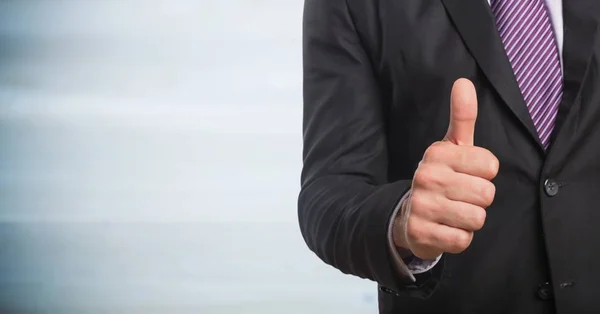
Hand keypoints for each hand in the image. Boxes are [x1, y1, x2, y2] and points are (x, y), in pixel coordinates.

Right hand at [393, 78, 499, 259]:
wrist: (408, 214)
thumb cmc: (440, 177)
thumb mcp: (451, 147)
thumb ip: (462, 116)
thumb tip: (464, 82)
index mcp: (437, 154)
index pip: (491, 166)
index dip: (484, 174)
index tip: (467, 174)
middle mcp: (426, 177)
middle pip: (487, 194)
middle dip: (478, 200)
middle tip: (459, 197)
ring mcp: (422, 206)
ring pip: (477, 218)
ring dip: (470, 220)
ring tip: (453, 213)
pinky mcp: (420, 233)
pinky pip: (462, 240)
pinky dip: (458, 238)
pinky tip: (445, 228)